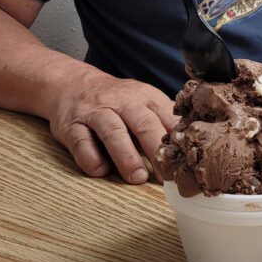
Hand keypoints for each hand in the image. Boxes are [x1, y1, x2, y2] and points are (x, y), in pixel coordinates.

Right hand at [45, 68, 176, 183]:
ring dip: (126, 156)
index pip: (166, 117)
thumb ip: (162, 121)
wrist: (72, 84)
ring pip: (113, 132)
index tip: (188, 162)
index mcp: (145, 97)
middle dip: (156, 149)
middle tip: (167, 175)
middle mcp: (122, 102)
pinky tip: (101, 171)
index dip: (178, 140)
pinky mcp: (71, 125)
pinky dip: (91, 158)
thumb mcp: (143, 101)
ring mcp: (96, 112)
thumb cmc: (117, 101)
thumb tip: (190, 151)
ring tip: (137, 177)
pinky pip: (81, 142)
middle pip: (143, 123)